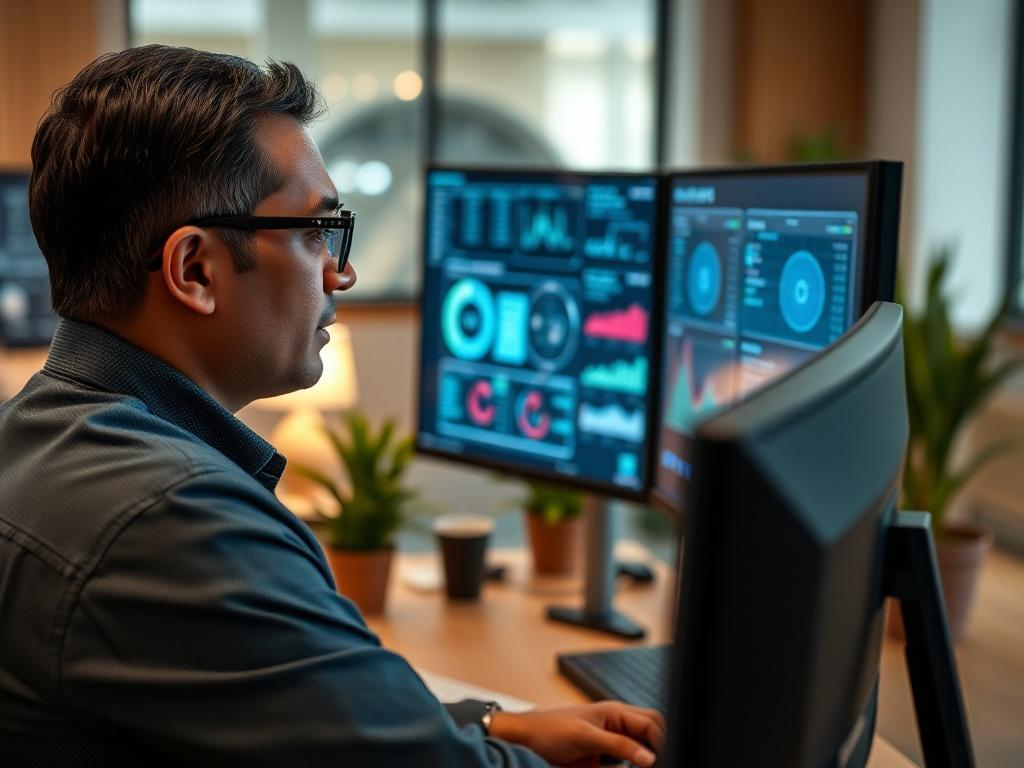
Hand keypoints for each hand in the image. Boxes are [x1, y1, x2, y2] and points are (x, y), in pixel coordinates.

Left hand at [488, 701, 664, 766]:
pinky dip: (632, 766)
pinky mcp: (604, 756)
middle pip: (651, 732)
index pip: (651, 723)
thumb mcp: (586, 738)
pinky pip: (626, 761)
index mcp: (615, 712)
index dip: (661, 740)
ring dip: (645, 758)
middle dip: (658, 747)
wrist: (528, 740)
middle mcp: (617, 723)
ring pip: (641, 748)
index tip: (663, 760)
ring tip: (647, 767)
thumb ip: (619, 746)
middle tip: (659, 764)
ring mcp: (611, 740)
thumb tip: (648, 757)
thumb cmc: (551, 730)